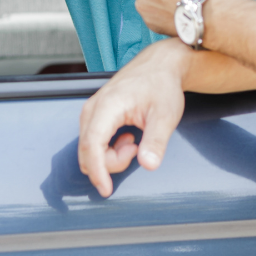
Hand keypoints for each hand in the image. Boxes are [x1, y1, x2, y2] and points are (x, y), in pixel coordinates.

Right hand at [78, 40, 190, 196]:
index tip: (106, 190)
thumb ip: (156, 141)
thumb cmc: (162, 85)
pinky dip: (109, 149)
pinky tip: (128, 138)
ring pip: (89, 149)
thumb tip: (148, 165)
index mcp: (108, 105)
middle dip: (111, 163)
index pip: (92, 145)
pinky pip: (93, 142)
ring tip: (135, 142)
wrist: (160, 65)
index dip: (97, 171)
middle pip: (88, 151)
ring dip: (111, 156)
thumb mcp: (166, 115)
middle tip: (138, 150)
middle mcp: (93, 108)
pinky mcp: (95, 115)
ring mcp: (92, 111)